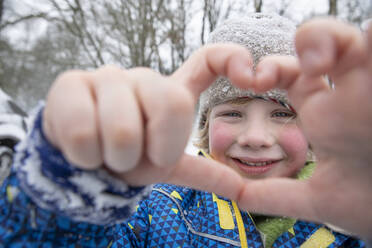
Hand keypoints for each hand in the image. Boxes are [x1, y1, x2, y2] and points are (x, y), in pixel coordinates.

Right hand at [43, 44, 254, 197]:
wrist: (78, 163)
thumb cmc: (126, 159)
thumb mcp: (165, 165)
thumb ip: (202, 173)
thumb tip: (241, 190)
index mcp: (170, 93)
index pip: (208, 60)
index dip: (232, 59)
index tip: (250, 76)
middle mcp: (143, 77)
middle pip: (171, 103)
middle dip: (154, 149)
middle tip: (137, 158)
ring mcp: (107, 77)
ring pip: (123, 127)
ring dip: (118, 158)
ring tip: (107, 156)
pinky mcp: (70, 84)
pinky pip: (84, 131)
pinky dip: (87, 157)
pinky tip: (82, 151)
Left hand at [236, 18, 371, 238]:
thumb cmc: (370, 204)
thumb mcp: (319, 199)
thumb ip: (275, 196)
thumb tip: (234, 197)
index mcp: (326, 114)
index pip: (294, 76)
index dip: (273, 70)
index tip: (255, 81)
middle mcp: (350, 95)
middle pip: (325, 46)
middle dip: (309, 42)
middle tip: (299, 67)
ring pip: (357, 38)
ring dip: (334, 39)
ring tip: (320, 61)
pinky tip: (367, 40)